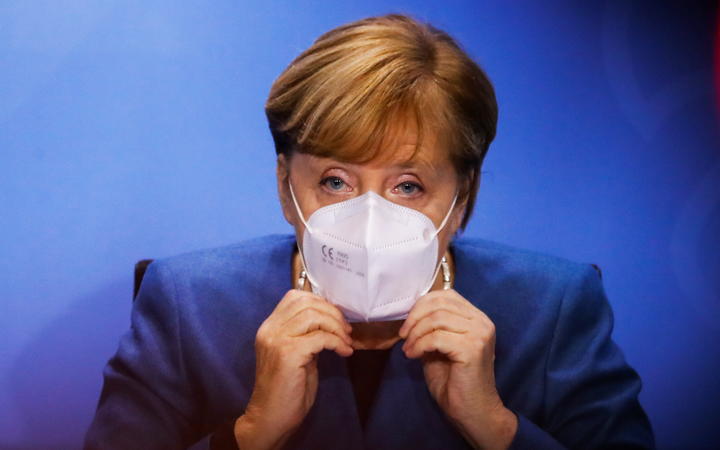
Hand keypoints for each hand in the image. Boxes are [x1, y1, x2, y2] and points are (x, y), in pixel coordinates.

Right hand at [234, 289, 353, 448]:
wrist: (271, 418)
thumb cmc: (287, 389)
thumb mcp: (297, 354)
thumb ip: (307, 334)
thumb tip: (331, 320)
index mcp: (269, 327)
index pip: (295, 296)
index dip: (320, 302)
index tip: (336, 319)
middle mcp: (269, 329)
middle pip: (306, 302)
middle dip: (332, 313)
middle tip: (346, 330)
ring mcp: (276, 340)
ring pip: (314, 316)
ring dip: (336, 327)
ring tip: (346, 342)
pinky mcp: (288, 354)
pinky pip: (320, 337)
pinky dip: (337, 342)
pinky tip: (344, 353)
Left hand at [399, 289, 516, 448]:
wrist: (473, 412)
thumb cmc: (455, 382)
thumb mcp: (439, 347)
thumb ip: (432, 327)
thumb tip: (411, 314)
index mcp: (477, 318)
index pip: (447, 295)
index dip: (422, 305)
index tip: (408, 324)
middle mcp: (482, 322)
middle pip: (440, 303)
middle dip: (415, 317)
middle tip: (403, 335)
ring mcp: (480, 334)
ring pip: (437, 318)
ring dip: (415, 333)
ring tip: (408, 349)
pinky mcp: (472, 348)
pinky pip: (436, 337)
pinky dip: (419, 345)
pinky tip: (413, 355)